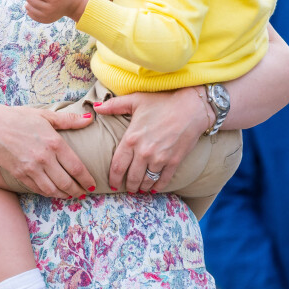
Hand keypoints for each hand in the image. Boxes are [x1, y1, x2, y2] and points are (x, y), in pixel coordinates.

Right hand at [0, 104, 95, 197]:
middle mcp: (44, 159)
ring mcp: (31, 169)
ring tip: (70, 195)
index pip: (76, 168)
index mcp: (54, 143)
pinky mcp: (20, 175)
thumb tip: (89, 118)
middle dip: (78, 191)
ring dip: (64, 195)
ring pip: (53, 190)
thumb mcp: (45, 115)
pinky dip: (48, 193)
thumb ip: (69, 120)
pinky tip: (52, 191)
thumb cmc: (18, 118)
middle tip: (84, 193)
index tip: (92, 185)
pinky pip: (38, 189)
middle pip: (67, 183)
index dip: (87, 179)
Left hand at [94, 87, 209, 193]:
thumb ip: (115, 105)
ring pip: (146, 181)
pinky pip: (163, 180)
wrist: (191, 107)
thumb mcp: (136, 100)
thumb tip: (97, 107)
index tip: (113, 184)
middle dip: (128, 186)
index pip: (117, 166)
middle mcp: (144, 152)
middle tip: (127, 188)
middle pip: (131, 178)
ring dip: (142, 188)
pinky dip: (158, 187)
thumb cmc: (162, 102)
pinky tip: (154, 188)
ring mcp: (159, 159)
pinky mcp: (174, 162)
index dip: (114, 178)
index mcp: (131, 139)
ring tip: (140, 188)